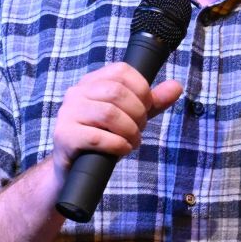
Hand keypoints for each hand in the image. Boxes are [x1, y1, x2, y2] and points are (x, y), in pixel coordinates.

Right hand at [52, 62, 183, 181]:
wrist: (74, 169)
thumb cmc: (103, 139)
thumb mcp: (130, 117)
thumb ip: (152, 102)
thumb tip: (176, 86)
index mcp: (91, 82)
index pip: (121, 71)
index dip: (142, 90)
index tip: (146, 108)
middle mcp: (76, 93)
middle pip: (117, 92)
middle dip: (138, 114)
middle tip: (140, 130)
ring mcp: (67, 113)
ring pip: (108, 114)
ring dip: (129, 131)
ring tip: (132, 141)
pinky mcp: (64, 136)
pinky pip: (97, 137)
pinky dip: (117, 145)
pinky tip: (122, 149)